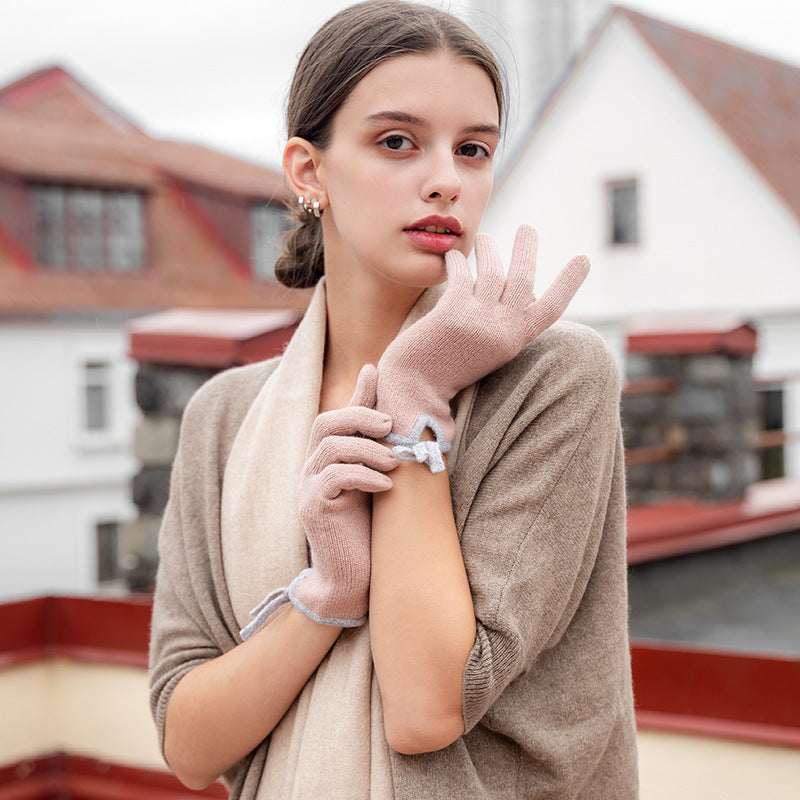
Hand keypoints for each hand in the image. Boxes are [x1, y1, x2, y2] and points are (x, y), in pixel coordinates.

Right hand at [291, 364, 396, 624]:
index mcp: (326, 461)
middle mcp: (311, 469)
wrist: (354, 579)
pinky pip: (333, 477)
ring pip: (330, 447)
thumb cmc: (370, 532)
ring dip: (367, 449)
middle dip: (358, 417)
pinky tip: (386, 486)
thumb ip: (380, 455)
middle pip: (325, 423)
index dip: (355, 395)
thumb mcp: (377, 484)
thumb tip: (398, 423)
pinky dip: (363, 476)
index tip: (375, 370)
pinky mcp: (312, 507)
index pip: (335, 418)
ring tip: (394, 462)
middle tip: (389, 425)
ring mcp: (307, 487)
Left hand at [376, 225, 588, 445]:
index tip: (584, 259)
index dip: (569, 283)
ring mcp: (478, 320)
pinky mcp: (453, 312)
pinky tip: (453, 257)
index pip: (551, 308)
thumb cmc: (447, 370)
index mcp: (514, 342)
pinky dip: (457, 261)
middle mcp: (502, 331)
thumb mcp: (485, 351)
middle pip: (523, 278)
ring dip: (488, 249)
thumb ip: (501, 323)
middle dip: (527, 249)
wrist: (415, 389)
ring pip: (492, 271)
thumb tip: (512, 285)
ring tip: (483, 239)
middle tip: (527, 227)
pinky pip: (461, 273)